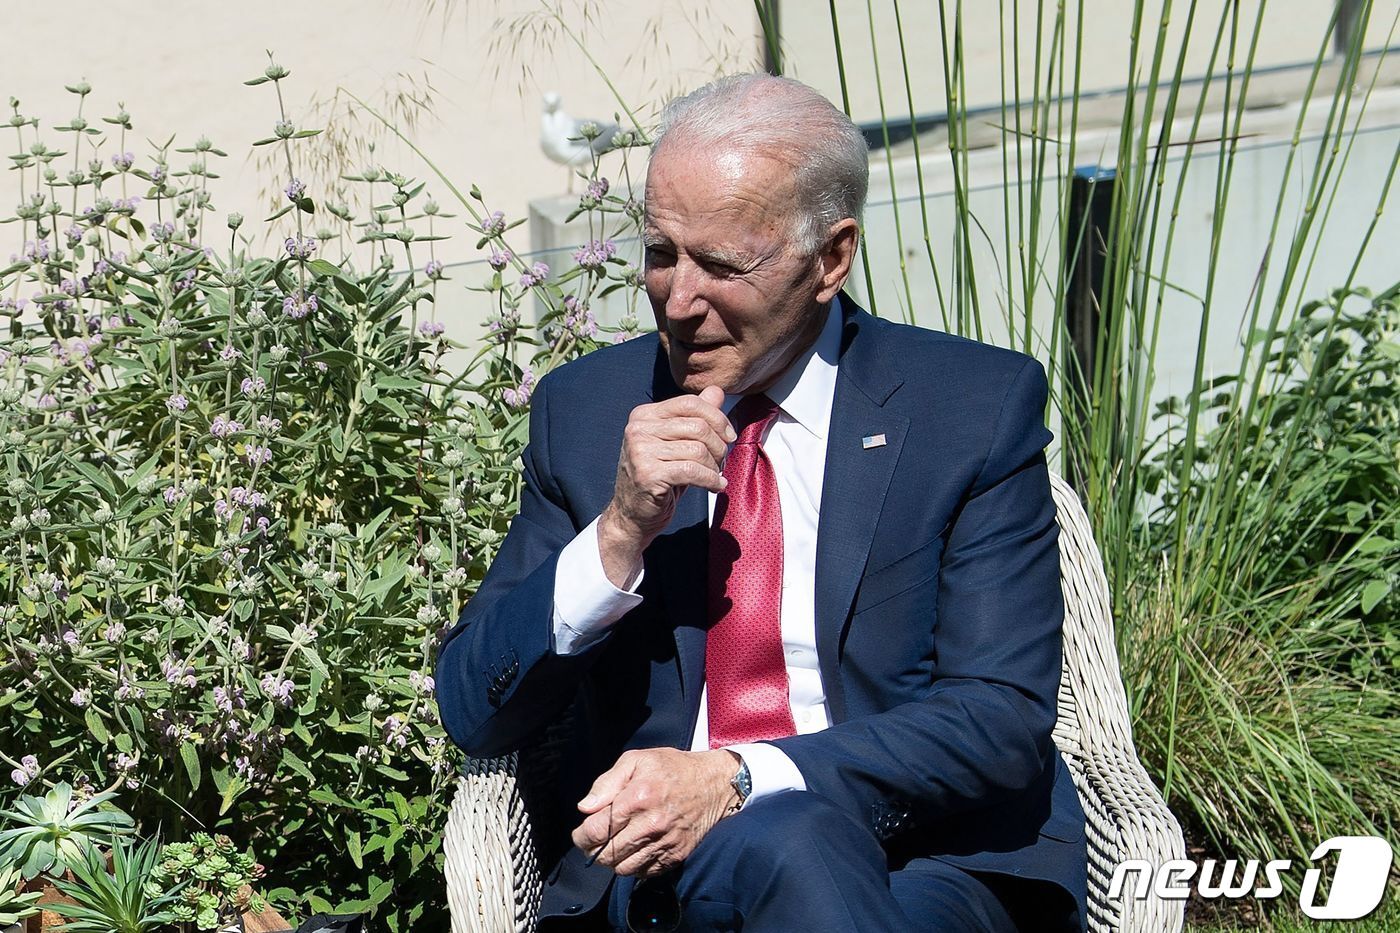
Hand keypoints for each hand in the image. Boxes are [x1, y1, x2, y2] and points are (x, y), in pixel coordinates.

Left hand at [572, 747, 741, 877]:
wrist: (713, 784)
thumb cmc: (671, 769)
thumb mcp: (636, 760)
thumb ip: (606, 782)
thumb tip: (585, 808)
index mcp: (638, 797)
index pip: (596, 830)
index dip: (581, 835)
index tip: (581, 833)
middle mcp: (651, 824)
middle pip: (607, 854)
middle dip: (593, 850)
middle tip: (593, 842)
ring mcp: (665, 843)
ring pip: (623, 868)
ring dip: (612, 861)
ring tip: (613, 846)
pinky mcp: (675, 855)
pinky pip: (644, 873)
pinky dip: (633, 866)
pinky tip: (633, 850)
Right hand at [598, 385, 732, 586]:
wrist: (632, 515)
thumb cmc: (659, 477)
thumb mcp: (678, 443)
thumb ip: (696, 416)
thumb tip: (717, 391)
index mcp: (644, 415)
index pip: (690, 403)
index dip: (717, 418)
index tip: (729, 436)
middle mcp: (638, 429)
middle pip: (698, 426)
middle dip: (719, 446)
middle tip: (721, 462)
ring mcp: (639, 451)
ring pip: (698, 450)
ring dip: (714, 466)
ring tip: (715, 476)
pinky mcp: (647, 474)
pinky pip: (692, 471)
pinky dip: (710, 480)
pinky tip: (715, 486)